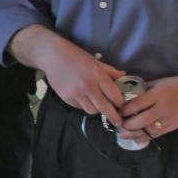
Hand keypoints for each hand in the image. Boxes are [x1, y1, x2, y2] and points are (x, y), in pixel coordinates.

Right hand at [11, 25, 125, 125]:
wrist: (52, 55)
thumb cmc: (76, 56)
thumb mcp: (95, 61)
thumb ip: (110, 71)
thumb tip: (125, 76)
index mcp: (97, 75)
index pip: (115, 95)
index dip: (120, 103)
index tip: (122, 106)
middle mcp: (87, 86)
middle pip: (105, 108)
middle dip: (114, 117)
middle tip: (118, 122)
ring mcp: (76, 93)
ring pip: (92, 110)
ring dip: (97, 109)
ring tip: (97, 103)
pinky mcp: (66, 98)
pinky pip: (80, 107)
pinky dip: (84, 105)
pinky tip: (83, 97)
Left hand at [118, 76, 177, 141]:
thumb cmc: (174, 85)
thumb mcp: (157, 83)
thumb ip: (143, 90)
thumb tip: (127, 94)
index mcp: (157, 94)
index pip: (137, 104)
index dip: (125, 110)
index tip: (118, 112)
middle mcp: (162, 108)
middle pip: (142, 120)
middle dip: (128, 125)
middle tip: (119, 125)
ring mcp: (168, 119)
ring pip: (149, 130)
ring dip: (134, 134)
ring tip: (123, 134)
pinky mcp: (173, 127)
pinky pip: (157, 135)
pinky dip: (146, 138)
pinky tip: (136, 139)